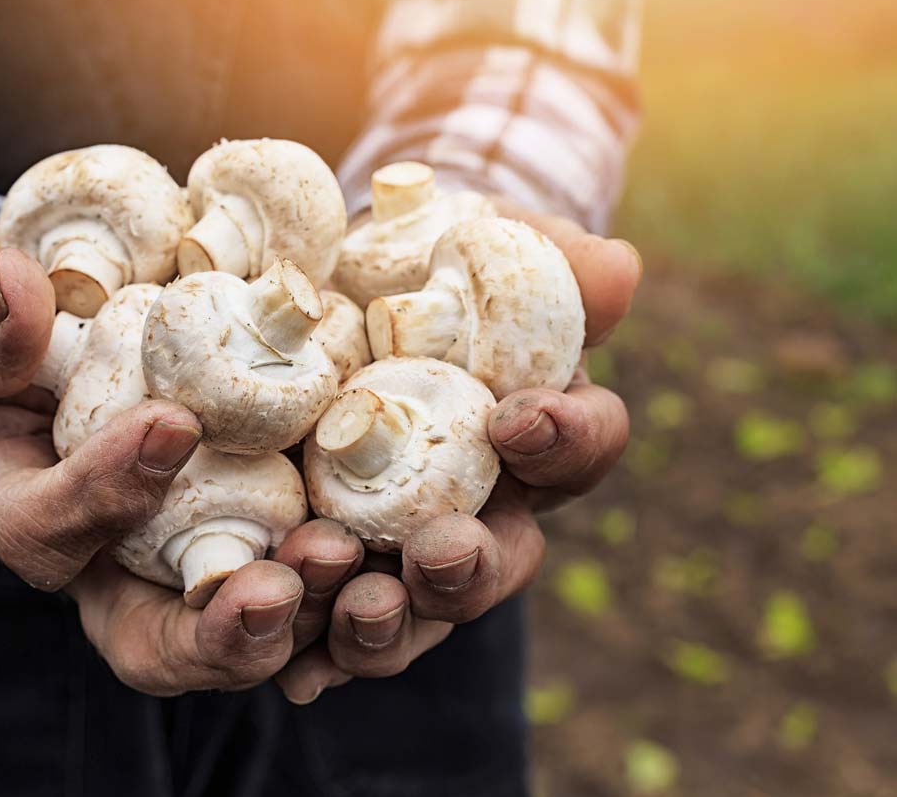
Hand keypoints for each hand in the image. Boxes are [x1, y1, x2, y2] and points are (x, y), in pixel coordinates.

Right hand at [0, 227, 369, 694]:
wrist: (99, 314)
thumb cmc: (19, 321)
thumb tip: (16, 288)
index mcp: (34, 511)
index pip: (47, 532)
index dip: (100, 495)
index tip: (170, 424)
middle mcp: (119, 561)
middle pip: (157, 644)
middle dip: (216, 633)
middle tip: (274, 590)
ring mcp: (203, 553)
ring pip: (249, 627)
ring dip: (305, 610)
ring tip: (347, 560)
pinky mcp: (277, 526)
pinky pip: (318, 580)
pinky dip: (359, 576)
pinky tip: (408, 544)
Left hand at [275, 200, 641, 702]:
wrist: (336, 288)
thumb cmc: (431, 260)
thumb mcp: (483, 241)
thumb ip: (545, 258)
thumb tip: (617, 270)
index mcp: (535, 432)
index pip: (579, 446)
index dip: (565, 439)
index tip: (520, 416)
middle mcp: (482, 507)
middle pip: (499, 562)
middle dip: (472, 565)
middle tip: (440, 551)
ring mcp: (405, 547)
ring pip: (417, 611)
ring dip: (392, 621)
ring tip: (358, 604)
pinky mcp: (332, 565)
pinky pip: (329, 623)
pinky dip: (316, 651)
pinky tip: (297, 674)